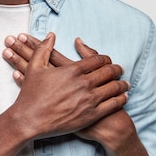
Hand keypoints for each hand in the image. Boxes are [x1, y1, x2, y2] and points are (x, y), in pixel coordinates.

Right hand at [2, 32, 128, 139]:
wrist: (30, 120)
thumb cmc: (31, 94)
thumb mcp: (34, 67)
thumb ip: (43, 49)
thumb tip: (51, 35)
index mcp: (72, 70)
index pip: (97, 60)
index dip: (105, 59)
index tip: (107, 60)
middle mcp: (83, 83)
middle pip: (109, 72)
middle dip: (116, 69)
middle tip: (119, 70)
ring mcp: (89, 100)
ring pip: (114, 88)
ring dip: (122, 84)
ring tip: (124, 84)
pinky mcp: (92, 115)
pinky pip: (113, 104)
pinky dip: (121, 98)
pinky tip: (122, 97)